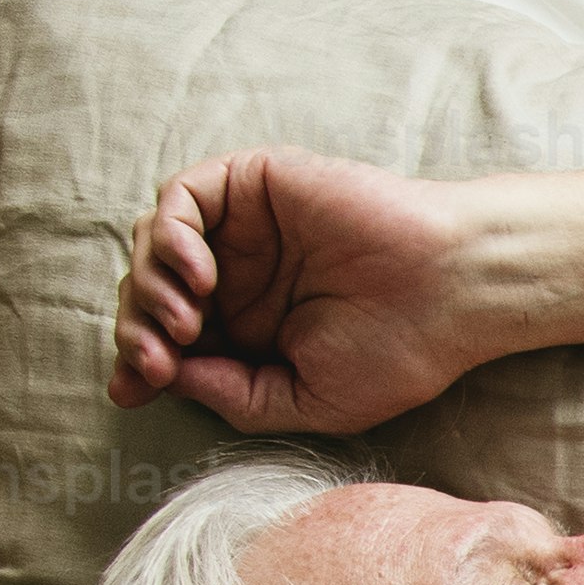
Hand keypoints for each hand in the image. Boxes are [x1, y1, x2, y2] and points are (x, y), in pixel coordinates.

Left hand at [105, 147, 501, 433]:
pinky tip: (200, 276)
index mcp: (251, 327)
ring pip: (153, 244)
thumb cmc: (400, 350)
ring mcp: (243, 227)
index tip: (131, 392)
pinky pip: (180, 199)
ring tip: (186, 322)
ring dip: (150, 287)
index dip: (138, 361)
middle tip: (158, 361)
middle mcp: (240, 274)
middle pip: (148, 290)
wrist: (452, 289)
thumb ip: (235, 396)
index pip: (167, 337)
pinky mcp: (252, 183)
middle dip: (137, 330)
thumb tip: (167, 377)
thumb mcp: (309, 401)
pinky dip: (172, 235)